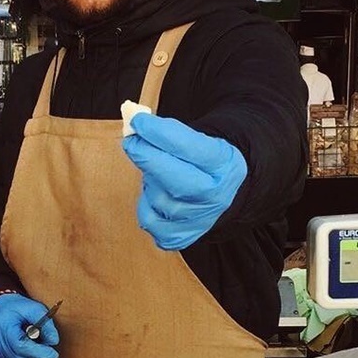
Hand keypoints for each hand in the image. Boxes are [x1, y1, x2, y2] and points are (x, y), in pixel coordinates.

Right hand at [0, 293, 59, 357]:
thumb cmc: (14, 307)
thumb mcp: (33, 308)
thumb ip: (45, 323)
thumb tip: (54, 341)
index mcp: (3, 328)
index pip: (21, 347)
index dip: (39, 352)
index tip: (54, 354)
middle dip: (36, 356)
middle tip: (43, 346)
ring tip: (32, 347)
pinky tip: (23, 354)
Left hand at [122, 112, 246, 249]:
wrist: (218, 190)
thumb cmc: (200, 160)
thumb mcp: (197, 139)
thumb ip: (169, 133)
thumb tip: (135, 126)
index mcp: (225, 165)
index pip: (191, 148)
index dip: (160, 134)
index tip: (138, 121)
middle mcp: (216, 196)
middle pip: (176, 181)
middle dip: (147, 158)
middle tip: (132, 141)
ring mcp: (200, 220)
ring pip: (159, 200)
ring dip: (148, 181)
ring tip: (155, 171)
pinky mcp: (181, 237)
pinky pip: (149, 221)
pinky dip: (145, 205)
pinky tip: (154, 194)